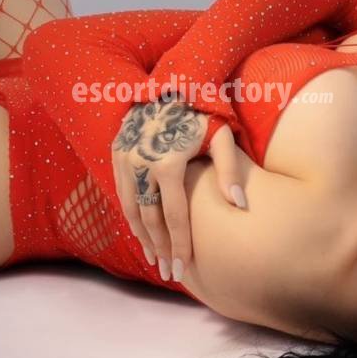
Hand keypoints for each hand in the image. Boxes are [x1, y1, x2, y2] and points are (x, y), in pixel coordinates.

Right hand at [111, 94, 246, 281]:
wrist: (170, 84)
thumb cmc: (203, 111)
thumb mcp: (222, 136)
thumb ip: (230, 170)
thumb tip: (239, 205)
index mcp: (167, 163)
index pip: (173, 215)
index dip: (180, 244)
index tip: (185, 267)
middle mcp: (140, 164)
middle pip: (149, 219)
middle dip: (160, 249)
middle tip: (170, 273)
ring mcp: (125, 159)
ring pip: (130, 209)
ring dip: (142, 237)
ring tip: (156, 259)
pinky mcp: (117, 154)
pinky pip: (121, 194)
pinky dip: (131, 216)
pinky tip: (142, 233)